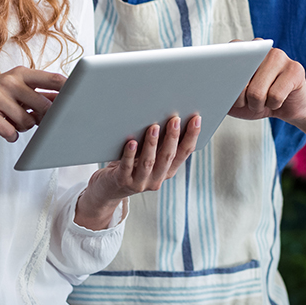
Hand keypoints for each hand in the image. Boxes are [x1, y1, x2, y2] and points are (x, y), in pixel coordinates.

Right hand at [0, 66, 65, 158]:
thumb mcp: (15, 89)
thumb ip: (39, 94)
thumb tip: (66, 102)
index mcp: (21, 73)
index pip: (54, 79)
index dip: (69, 90)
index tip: (80, 100)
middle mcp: (10, 81)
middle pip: (45, 106)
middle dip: (43, 119)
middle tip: (33, 119)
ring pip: (28, 122)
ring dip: (23, 128)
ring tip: (12, 121)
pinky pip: (10, 131)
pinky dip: (11, 135)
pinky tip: (6, 130)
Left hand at [74, 114, 200, 229]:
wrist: (108, 189)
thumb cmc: (131, 164)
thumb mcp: (149, 156)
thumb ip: (159, 143)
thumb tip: (167, 115)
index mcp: (167, 171)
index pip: (184, 153)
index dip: (192, 136)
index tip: (197, 119)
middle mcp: (157, 179)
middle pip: (168, 157)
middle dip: (173, 137)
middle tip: (175, 119)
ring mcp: (140, 182)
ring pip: (148, 162)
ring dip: (152, 144)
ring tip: (154, 127)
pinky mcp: (122, 181)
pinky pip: (126, 166)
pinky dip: (129, 154)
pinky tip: (131, 142)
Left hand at [228, 45, 305, 122]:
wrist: (289, 105)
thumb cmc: (259, 100)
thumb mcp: (236, 98)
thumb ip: (222, 91)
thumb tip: (210, 92)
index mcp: (242, 49)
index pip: (224, 59)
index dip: (225, 82)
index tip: (227, 91)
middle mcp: (260, 46)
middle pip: (239, 81)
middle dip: (242, 100)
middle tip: (249, 101)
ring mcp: (279, 55)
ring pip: (256, 92)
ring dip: (258, 105)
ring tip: (264, 101)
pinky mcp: (295, 69)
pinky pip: (275, 96)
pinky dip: (274, 105)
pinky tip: (278, 100)